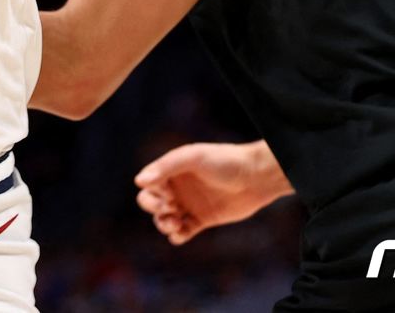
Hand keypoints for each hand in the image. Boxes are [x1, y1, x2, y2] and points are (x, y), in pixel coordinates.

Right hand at [134, 141, 290, 245]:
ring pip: (163, 219)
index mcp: (172, 170)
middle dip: (153, 208)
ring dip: (163, 224)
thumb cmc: (223, 162)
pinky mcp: (200, 220)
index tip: (169, 193)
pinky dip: (177, 236)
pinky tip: (181, 234)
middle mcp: (177, 187)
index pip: (148, 183)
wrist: (255, 178)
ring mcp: (188, 204)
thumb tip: (139, 181)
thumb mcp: (192, 158)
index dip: (152, 192)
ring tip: (175, 224)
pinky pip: (182, 232)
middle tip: (170, 208)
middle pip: (150, 202)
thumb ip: (165, 167)